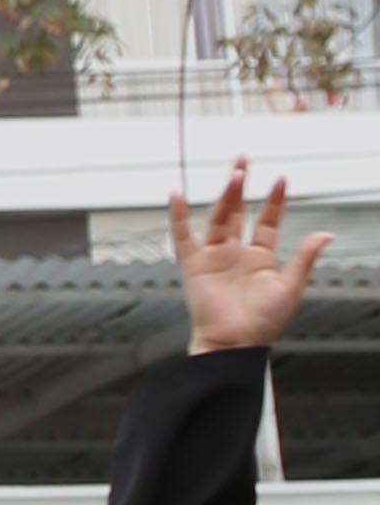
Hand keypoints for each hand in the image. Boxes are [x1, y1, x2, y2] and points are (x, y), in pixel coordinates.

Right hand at [172, 163, 333, 355]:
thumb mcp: (291, 286)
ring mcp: (214, 257)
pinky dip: (178, 217)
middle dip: (241, 186)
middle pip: (239, 212)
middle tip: (243, 161)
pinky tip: (177, 196)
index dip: (274, 201)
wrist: (235, 343)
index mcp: (260, 258)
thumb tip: (326, 234)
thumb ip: (304, 257)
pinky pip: (183, 237)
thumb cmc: (264, 322)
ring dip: (225, 196)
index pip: (266, 221)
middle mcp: (236, 253)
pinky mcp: (194, 265)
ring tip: (233, 174)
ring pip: (219, 218)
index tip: (280, 179)